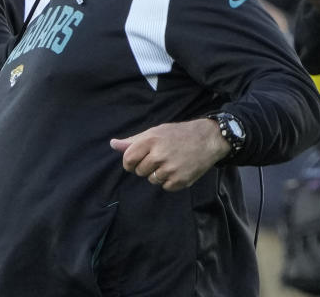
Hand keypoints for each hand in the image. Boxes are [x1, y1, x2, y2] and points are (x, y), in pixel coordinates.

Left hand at [109, 118, 229, 191]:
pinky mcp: (181, 181)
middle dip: (146, 167)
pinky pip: (165, 187)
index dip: (130, 163)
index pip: (128, 160)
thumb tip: (112, 144)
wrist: (207, 139)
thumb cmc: (177, 134)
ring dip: (158, 174)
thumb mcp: (154, 132)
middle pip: (139, 171)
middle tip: (160, 158)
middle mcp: (159, 155)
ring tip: (170, 162)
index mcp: (150, 141)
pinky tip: (178, 170)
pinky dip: (169, 181)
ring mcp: (171, 169)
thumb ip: (132, 141)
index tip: (137, 160)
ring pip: (152, 180)